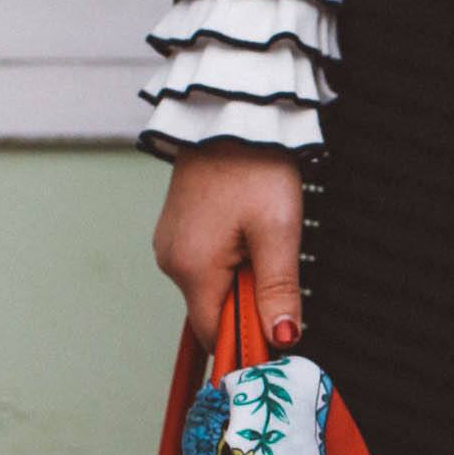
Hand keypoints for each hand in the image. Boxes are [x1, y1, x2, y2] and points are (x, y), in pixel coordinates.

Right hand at [151, 142, 304, 351]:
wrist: (230, 115)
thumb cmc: (255, 167)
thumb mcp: (278, 231)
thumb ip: (278, 290)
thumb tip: (283, 339)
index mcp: (192, 269)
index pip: (215, 335)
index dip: (249, 340)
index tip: (281, 328)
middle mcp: (171, 262)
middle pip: (213, 312)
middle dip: (248, 303)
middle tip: (276, 264)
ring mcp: (170, 245)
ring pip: (212, 287)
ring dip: (241, 279)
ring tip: (262, 239)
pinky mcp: (177, 230)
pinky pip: (205, 263)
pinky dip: (230, 260)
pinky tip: (247, 230)